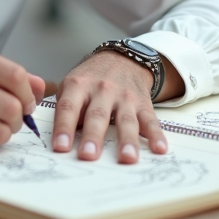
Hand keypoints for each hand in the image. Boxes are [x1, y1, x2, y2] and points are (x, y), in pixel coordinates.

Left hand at [51, 51, 178, 163]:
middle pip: (97, 115)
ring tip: (127, 159)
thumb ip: (65, 110)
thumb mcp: (71, 85)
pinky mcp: (143, 103)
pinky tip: (160, 149)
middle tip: (88, 155)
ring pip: (126, 120)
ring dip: (127, 140)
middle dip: (93, 136)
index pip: (69, 108)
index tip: (60, 147)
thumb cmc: (90, 79)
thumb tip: (59, 140)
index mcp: (78, 85)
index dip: (64, 127)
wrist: (121, 59)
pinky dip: (156, 135)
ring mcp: (124, 97)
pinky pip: (150, 120)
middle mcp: (102, 90)